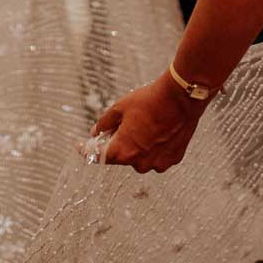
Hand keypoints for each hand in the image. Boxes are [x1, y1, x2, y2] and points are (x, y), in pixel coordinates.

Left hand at [92, 72, 206, 172]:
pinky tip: (157, 130)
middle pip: (121, 157)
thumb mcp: (119, 108)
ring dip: (137, 146)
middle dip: (118, 143)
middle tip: (121, 125)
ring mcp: (157, 164)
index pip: (98, 157)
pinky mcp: (172, 160)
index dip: (87, 151)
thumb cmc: (148, 101)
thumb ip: (104, 123)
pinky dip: (154, 147)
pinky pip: (157, 157)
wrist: (180, 99)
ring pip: (140, 158)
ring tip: (144, 124)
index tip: (81, 146)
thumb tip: (95, 132)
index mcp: (122, 151)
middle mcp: (139, 163)